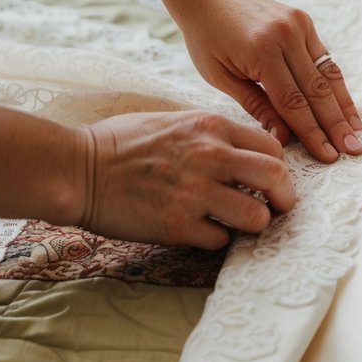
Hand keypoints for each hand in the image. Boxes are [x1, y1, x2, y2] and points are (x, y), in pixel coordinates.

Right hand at [76, 111, 294, 248]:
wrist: (78, 168)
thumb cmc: (122, 143)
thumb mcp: (176, 121)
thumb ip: (214, 135)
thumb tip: (246, 153)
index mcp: (211, 127)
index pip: (272, 148)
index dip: (278, 167)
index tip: (271, 180)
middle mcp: (211, 156)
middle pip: (277, 179)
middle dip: (283, 197)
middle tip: (277, 208)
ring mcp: (196, 192)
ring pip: (257, 216)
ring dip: (254, 223)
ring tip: (239, 223)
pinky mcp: (178, 225)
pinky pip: (221, 240)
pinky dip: (217, 239)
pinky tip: (202, 231)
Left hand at [169, 0, 361, 163]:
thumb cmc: (205, 38)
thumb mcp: (221, 77)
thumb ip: (256, 106)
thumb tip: (284, 139)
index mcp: (261, 51)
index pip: (294, 102)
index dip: (313, 133)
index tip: (328, 156)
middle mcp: (286, 35)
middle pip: (318, 90)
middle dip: (337, 125)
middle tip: (353, 151)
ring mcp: (299, 25)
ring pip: (329, 74)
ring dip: (344, 106)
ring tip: (357, 134)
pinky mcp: (304, 21)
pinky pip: (325, 59)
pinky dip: (336, 85)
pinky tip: (346, 106)